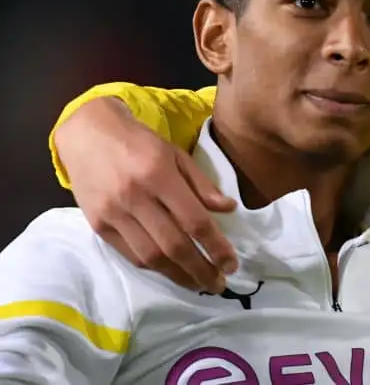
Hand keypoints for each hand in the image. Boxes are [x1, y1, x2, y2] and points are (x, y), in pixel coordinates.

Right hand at [54, 98, 237, 292]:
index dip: (216, 246)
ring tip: (199, 284)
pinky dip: (153, 266)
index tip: (231, 264)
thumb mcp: (176, 154)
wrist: (88, 135)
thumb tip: (229, 209)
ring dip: (178, 275)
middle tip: (219, 284)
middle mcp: (135, 197)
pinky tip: (171, 271)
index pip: (194, 220)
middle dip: (200, 270)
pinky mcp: (97, 225)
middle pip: (173, 245)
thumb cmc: (140, 143)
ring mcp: (113, 214)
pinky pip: (130, 254)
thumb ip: (201, 184)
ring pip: (150, 256)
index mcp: (159, 175)